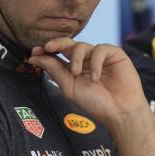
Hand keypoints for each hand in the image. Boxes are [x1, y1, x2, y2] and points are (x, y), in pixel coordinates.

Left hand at [28, 37, 154, 155]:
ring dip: (76, 58)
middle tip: (48, 47)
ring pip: (82, 46)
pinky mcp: (114, 54)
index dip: (47, 50)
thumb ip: (54, 70)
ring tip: (77, 73)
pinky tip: (95, 77)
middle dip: (57, 43)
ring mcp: (100, 56)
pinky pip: (100, 49)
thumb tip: (34, 57)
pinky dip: (95, 62)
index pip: (59, 54)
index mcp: (74, 67)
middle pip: (68, 44)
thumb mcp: (70, 87)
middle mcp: (86, 60)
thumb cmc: (96, 103)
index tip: (35, 51)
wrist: (120, 112)